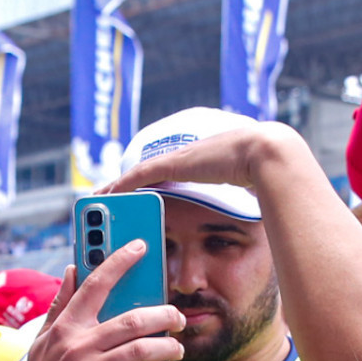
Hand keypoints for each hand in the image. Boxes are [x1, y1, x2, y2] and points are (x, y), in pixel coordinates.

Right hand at [4, 248, 183, 360]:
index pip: (95, 283)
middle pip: (132, 320)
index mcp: (66, 327)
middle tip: (177, 317)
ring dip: (168, 349)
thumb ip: (61, 304)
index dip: (119, 261)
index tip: (141, 246)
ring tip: (176, 349)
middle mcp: (77, 346)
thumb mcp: (43, 340)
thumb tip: (71, 268)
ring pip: (142, 351)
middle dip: (164, 315)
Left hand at [106, 118, 301, 199]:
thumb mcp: (240, 186)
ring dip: (116, 187)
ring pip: (136, 175)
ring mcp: (176, 159)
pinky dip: (123, 184)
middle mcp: (182, 158)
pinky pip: (139, 175)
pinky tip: (109, 193)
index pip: (161, 174)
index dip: (143, 185)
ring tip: (98, 197)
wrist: (263, 152)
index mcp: (195, 164)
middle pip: (143, 174)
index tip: (131, 195)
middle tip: (103, 197)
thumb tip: (245, 208)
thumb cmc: (258, 170)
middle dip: (121, 187)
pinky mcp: (172, 164)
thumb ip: (234, 194)